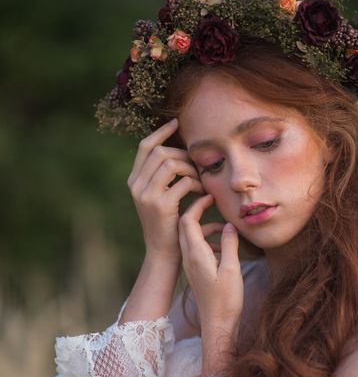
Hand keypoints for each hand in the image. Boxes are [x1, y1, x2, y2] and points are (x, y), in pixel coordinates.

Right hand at [127, 118, 204, 261]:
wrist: (163, 253)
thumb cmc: (167, 224)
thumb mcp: (159, 197)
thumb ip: (162, 177)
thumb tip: (177, 153)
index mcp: (134, 182)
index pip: (145, 147)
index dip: (161, 132)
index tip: (176, 123)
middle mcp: (137, 186)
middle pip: (161, 153)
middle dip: (183, 155)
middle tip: (198, 166)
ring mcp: (147, 195)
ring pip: (171, 164)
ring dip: (191, 169)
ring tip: (201, 181)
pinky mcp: (161, 205)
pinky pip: (183, 183)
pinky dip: (197, 184)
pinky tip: (203, 193)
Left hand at [178, 193, 243, 335]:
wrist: (216, 324)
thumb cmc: (226, 300)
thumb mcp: (232, 270)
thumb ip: (229, 245)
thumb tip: (228, 225)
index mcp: (196, 254)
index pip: (188, 220)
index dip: (197, 204)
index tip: (211, 196)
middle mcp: (189, 257)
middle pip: (185, 225)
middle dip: (197, 210)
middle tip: (213, 202)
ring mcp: (191, 264)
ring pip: (191, 236)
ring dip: (205, 227)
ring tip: (224, 226)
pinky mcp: (195, 271)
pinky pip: (196, 248)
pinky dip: (207, 240)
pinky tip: (223, 245)